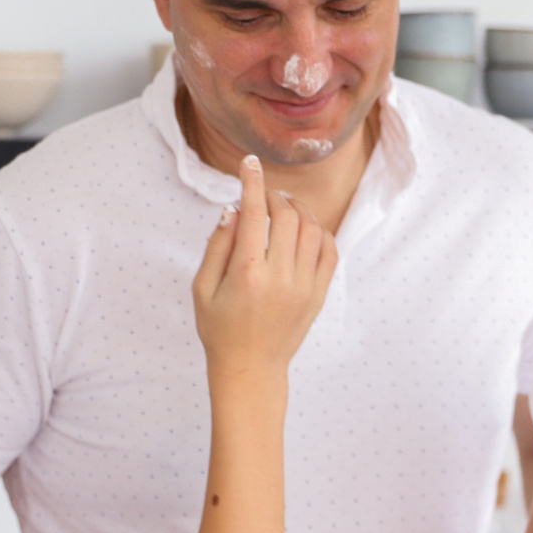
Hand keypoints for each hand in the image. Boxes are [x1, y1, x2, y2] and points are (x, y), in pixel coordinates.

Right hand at [192, 157, 336, 374]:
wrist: (251, 368)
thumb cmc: (220, 329)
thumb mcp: (202, 288)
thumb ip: (217, 245)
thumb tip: (234, 209)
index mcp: (247, 273)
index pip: (255, 213)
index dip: (252, 182)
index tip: (249, 163)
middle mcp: (280, 277)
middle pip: (287, 216)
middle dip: (275, 196)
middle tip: (264, 194)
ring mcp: (304, 286)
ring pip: (312, 229)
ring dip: (298, 210)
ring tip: (284, 208)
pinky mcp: (318, 294)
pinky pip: (329, 250)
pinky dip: (320, 231)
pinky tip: (305, 229)